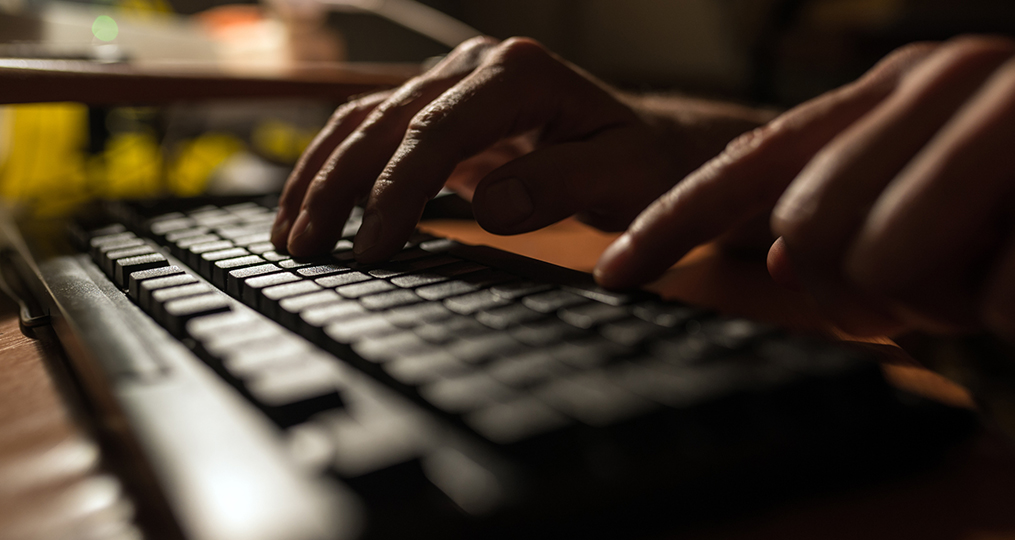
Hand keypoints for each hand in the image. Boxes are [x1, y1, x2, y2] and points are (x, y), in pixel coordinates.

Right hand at [271, 36, 763, 261]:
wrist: (646, 142)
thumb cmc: (639, 162)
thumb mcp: (620, 176)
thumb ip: (560, 185)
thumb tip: (488, 207)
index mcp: (519, 74)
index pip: (438, 131)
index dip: (397, 191)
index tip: (372, 249)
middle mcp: (476, 66)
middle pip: (386, 121)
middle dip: (339, 186)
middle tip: (305, 249)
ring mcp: (453, 82)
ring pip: (366, 119)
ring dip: (322, 174)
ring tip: (289, 234)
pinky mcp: (441, 107)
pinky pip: (374, 129)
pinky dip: (338, 166)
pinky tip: (313, 204)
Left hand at [596, 36, 1014, 336]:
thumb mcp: (938, 194)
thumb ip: (847, 206)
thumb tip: (770, 258)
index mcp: (897, 91)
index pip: (750, 163)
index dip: (674, 225)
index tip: (617, 275)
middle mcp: (945, 82)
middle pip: (807, 233)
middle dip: (863, 289)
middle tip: (931, 285)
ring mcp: (1011, 117)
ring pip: (883, 264)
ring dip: (944, 301)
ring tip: (993, 272)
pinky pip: (993, 297)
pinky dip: (1013, 313)